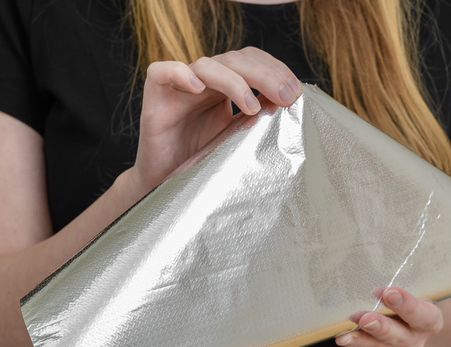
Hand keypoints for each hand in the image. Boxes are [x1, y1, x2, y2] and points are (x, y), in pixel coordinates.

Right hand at [131, 47, 302, 191]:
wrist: (165, 183)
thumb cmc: (200, 161)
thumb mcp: (236, 138)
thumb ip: (257, 119)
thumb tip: (289, 106)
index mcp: (224, 87)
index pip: (251, 61)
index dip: (275, 69)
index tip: (295, 92)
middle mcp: (203, 81)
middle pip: (235, 60)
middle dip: (265, 74)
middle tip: (286, 96)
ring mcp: (178, 88)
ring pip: (207, 65)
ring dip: (234, 80)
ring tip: (252, 106)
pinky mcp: (154, 99)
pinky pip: (160, 72)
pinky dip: (180, 74)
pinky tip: (198, 88)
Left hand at [335, 287, 443, 346]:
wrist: (416, 313)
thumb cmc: (415, 291)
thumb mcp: (416, 284)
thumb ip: (402, 279)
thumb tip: (379, 259)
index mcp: (431, 318)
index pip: (423, 315)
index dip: (407, 305)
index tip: (389, 292)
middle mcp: (417, 336)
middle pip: (401, 335)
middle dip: (381, 327)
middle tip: (365, 318)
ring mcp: (400, 345)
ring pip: (382, 346)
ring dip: (363, 338)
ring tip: (345, 335)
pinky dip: (355, 342)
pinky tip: (342, 337)